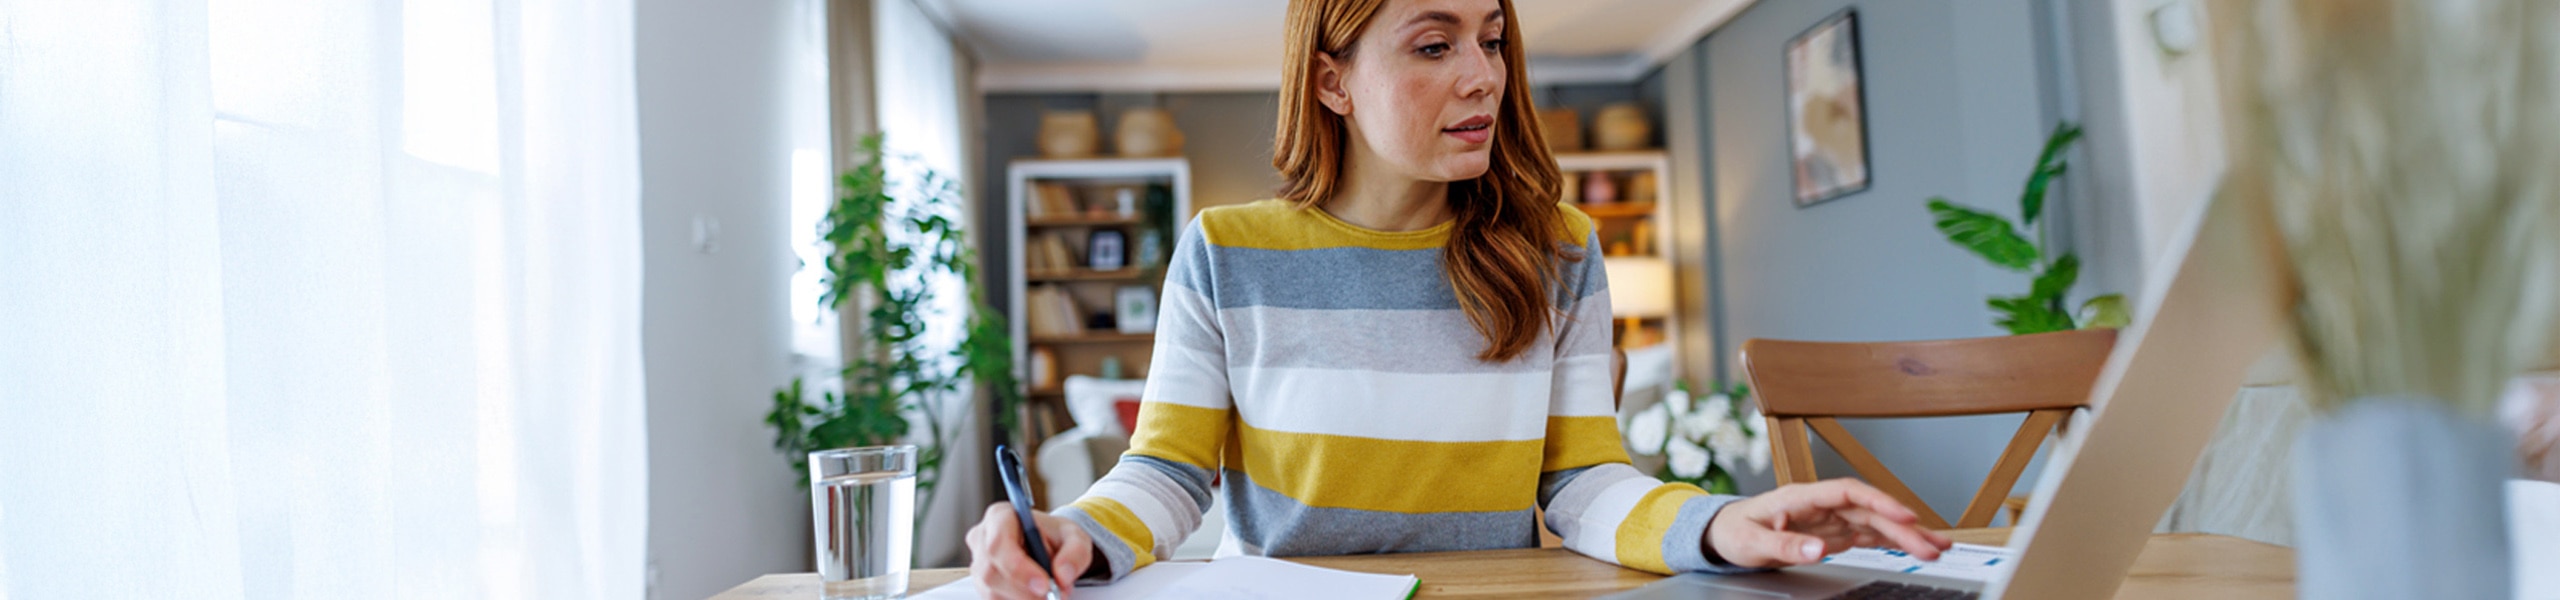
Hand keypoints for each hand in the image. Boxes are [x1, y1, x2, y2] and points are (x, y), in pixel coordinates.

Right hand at [965, 503, 1095, 599]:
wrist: (1049, 547)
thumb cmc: (1056, 536)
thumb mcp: (1075, 537)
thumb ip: (1075, 553)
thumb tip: (1062, 574)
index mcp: (1000, 517)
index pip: (998, 544)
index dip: (1018, 568)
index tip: (1044, 584)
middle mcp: (982, 539)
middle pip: (991, 572)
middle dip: (1024, 591)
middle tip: (1052, 596)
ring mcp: (978, 564)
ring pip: (992, 591)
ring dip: (1023, 599)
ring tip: (1048, 594)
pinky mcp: (981, 584)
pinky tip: (1034, 596)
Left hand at [1705, 479, 1953, 567]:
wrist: (1723, 532)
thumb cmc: (1734, 531)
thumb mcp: (1752, 542)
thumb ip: (1784, 546)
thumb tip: (1817, 549)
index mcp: (1801, 496)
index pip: (1847, 492)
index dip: (1878, 501)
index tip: (1904, 515)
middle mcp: (1821, 504)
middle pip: (1869, 510)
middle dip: (1904, 526)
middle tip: (1934, 545)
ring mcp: (1830, 518)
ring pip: (1875, 523)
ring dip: (1905, 534)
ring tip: (1937, 547)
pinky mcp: (1833, 532)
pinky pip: (1868, 534)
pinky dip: (1892, 542)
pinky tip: (1914, 548)